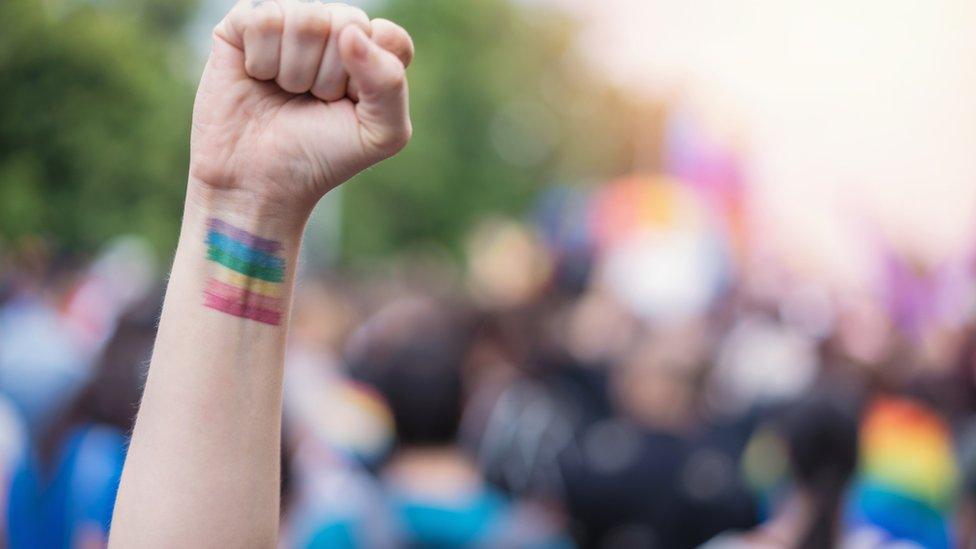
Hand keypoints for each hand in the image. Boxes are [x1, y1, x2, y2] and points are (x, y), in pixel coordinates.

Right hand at [189, 0, 413, 215]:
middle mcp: (333, 29)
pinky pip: (263, 18)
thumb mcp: (381, 134)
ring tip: (285, 91)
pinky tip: (258, 76)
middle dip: (329, 77)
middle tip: (313, 101)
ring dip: (294, 71)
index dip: (371, 76)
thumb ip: (390, 82)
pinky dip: (261, 60)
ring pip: (306, 19)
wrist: (258, 180)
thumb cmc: (322, 156)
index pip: (388, 36)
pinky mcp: (245, 22)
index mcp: (372, 51)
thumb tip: (350, 32)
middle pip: (347, 23)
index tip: (351, 105)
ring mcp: (289, 21)